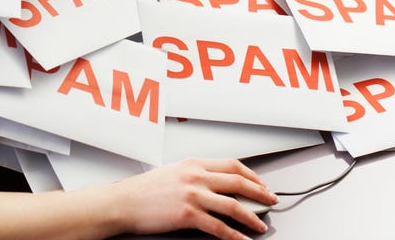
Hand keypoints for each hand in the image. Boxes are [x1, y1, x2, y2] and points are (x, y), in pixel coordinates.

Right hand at [109, 158, 276, 238]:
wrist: (123, 202)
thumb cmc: (143, 190)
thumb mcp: (172, 173)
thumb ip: (194, 176)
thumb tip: (216, 186)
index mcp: (193, 163)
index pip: (232, 165)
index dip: (252, 175)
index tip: (261, 184)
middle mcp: (195, 176)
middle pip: (238, 182)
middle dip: (260, 193)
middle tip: (270, 201)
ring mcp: (192, 195)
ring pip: (233, 205)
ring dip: (252, 217)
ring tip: (260, 226)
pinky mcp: (187, 215)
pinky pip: (219, 227)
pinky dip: (235, 236)